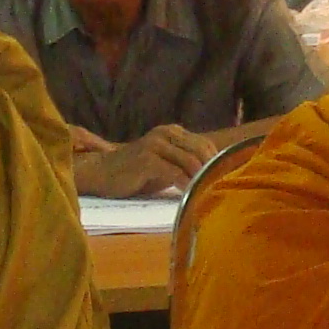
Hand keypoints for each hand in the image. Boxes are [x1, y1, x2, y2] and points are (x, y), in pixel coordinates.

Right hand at [76, 125, 210, 198]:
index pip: (206, 145)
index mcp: (174, 132)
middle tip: (221, 190)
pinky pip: (174, 172)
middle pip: (202, 151)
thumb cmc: (135, 173)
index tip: (226, 181)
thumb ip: (186, 164)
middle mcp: (166, 133)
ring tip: (209, 195)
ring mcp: (156, 144)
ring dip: (202, 179)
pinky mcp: (147, 158)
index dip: (219, 163)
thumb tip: (215, 176)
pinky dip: (186, 185)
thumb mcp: (165, 164)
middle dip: (214, 171)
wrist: (102, 173)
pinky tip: (191, 196)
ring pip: (191, 161)